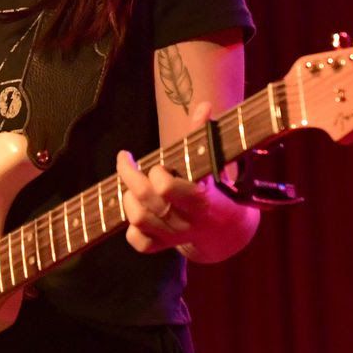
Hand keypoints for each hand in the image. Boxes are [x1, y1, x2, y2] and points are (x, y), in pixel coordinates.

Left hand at [118, 99, 232, 255]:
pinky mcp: (162, 247)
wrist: (225, 227)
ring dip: (129, 199)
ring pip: (137, 219)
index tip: (157, 164)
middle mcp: (186, 220)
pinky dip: (132, 228)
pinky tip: (138, 212)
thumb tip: (204, 106)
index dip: (156, 173)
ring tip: (133, 187)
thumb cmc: (214, 186)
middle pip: (145, 198)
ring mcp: (173, 236)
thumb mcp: (212, 161)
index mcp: (200, 199)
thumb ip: (203, 135)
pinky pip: (138, 242)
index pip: (166, 188)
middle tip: (126, 162)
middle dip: (129, 175)